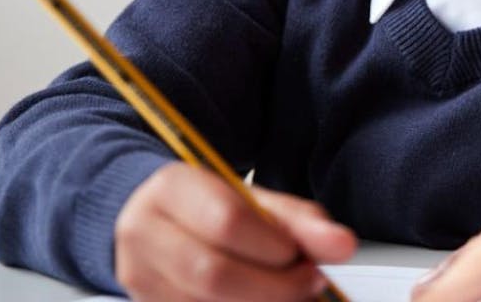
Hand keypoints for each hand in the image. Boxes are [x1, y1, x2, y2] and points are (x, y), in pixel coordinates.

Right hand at [114, 163, 357, 301]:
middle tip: (308, 284)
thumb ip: (300, 222)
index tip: (307, 260)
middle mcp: (143, 232)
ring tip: (288, 294)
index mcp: (172, 189)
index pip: (228, 222)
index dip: (276, 248)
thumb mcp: (254, 201)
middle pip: (213, 273)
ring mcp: (138, 275)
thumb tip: (341, 245)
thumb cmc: (207, 206)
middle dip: (274, 287)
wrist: (152, 218)